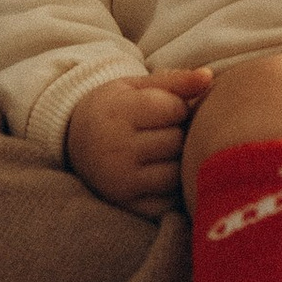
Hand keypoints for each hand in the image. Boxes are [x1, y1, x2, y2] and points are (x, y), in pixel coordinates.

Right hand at [65, 67, 211, 216]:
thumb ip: (176, 81)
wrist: (73, 142)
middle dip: (178, 134)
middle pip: (177, 142)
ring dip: (177, 162)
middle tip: (161, 131)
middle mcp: (115, 149)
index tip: (163, 109)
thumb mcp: (137, 86)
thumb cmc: (115, 108)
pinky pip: (170, 200)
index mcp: (117, 113)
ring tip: (160, 152)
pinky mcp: (128, 205)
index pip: (175, 109)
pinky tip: (156, 173)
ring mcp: (121, 181)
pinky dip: (171, 188)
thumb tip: (209, 77)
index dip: (177, 107)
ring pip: (177, 173)